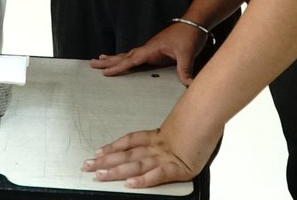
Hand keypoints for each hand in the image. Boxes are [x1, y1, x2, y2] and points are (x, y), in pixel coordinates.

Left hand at [83, 123, 216, 188]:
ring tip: (100, 175)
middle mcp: (158, 146)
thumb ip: (172, 133)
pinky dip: (143, 180)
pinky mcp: (178, 168)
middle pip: (126, 154)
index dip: (113, 146)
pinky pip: (157, 175)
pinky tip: (130, 184)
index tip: (98, 151)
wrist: (209, 113)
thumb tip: (167, 136)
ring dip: (116, 171)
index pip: (130, 141)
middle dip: (105, 161)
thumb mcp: (183, 125)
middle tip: (87, 166)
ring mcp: (166, 157)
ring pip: (135, 164)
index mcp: (158, 136)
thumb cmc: (201, 119)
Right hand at [90, 21, 205, 84]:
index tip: (105, 71)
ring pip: (128, 55)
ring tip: (100, 59)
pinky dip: (126, 59)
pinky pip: (136, 57)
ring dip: (114, 58)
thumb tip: (187, 84)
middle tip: (92, 63)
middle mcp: (148, 48)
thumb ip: (185, 69)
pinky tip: (124, 60)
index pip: (131, 60)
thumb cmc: (189, 35)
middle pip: (124, 56)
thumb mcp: (187, 53)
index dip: (118, 66)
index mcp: (151, 49)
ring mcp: (150, 50)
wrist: (194, 23)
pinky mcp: (155, 51)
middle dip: (108, 60)